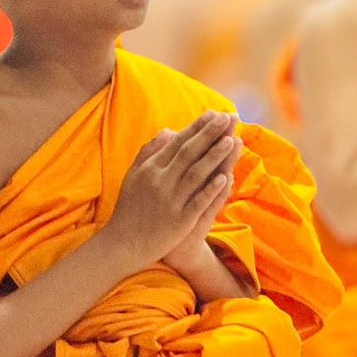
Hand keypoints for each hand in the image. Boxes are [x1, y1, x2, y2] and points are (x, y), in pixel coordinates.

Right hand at [106, 112, 238, 271]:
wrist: (124, 243)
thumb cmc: (130, 207)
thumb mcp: (134, 175)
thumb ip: (150, 151)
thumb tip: (169, 130)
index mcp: (150, 168)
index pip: (177, 142)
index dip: (197, 127)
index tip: (214, 114)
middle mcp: (160, 181)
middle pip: (189, 152)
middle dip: (210, 134)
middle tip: (228, 118)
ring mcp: (170, 200)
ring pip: (196, 173)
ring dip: (215, 156)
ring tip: (232, 140)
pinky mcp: (179, 220)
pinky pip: (198, 201)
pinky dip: (211, 189)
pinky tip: (226, 177)